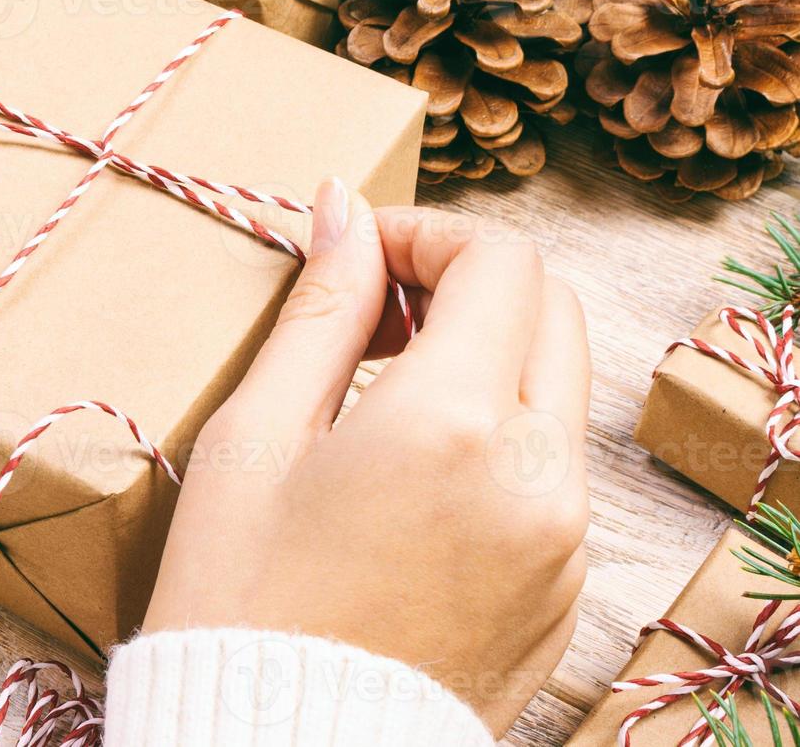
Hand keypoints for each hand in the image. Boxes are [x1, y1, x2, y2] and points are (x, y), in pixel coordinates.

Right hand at [143, 181, 589, 734]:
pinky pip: (556, 471)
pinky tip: (414, 469)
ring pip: (559, 389)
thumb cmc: (241, 599)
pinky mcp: (564, 587)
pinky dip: (501, 435)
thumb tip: (344, 209)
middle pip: (550, 309)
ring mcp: (566, 540)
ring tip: (383, 392)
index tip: (361, 255)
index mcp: (456, 426)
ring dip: (488, 356)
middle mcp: (540, 478)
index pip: (498, 262)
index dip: (426, 234)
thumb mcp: (256, 436)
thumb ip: (320, 311)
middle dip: (469, 284)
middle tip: (376, 311)